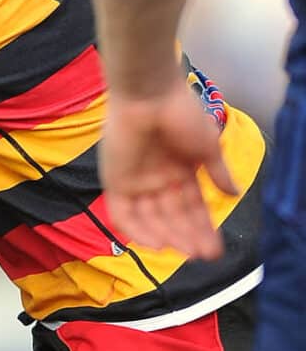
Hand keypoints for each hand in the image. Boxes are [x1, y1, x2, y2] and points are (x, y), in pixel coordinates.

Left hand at [100, 82, 237, 259]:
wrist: (149, 94)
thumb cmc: (181, 114)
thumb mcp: (207, 146)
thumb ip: (218, 172)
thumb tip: (234, 193)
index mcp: (180, 171)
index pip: (192, 207)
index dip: (203, 228)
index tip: (215, 248)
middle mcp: (158, 180)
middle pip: (173, 217)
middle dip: (189, 236)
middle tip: (203, 255)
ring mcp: (136, 182)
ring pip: (152, 219)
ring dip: (169, 236)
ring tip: (186, 251)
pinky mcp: (114, 182)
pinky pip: (123, 214)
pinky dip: (137, 230)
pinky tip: (157, 243)